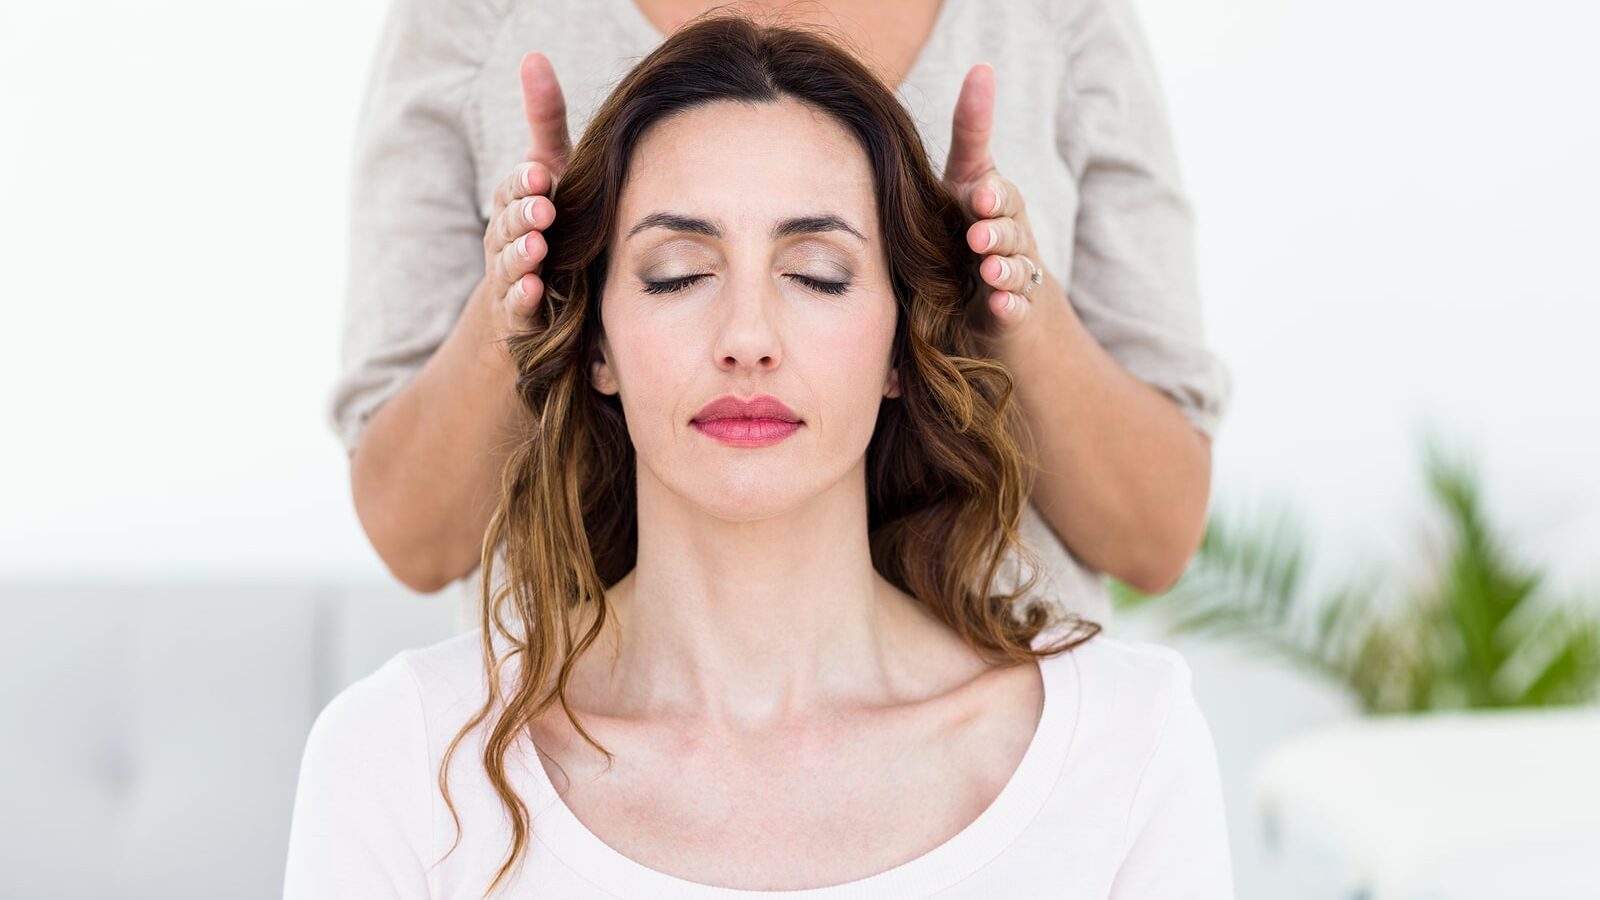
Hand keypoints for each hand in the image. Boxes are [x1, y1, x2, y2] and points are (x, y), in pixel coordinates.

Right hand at [477, 51, 572, 340]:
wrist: (536, 296)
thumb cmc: (553, 220)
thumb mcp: (554, 168)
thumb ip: (544, 119)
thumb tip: (533, 56)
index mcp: (514, 204)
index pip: (515, 189)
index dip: (525, 184)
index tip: (542, 176)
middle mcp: (506, 239)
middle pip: (508, 224)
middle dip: (523, 216)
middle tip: (544, 210)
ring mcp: (510, 278)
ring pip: (509, 265)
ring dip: (522, 256)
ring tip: (538, 249)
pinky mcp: (519, 315)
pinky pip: (517, 308)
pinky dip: (524, 301)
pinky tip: (536, 294)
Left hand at [942, 63, 1059, 357]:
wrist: (993, 295)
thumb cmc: (969, 225)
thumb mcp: (965, 178)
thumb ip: (971, 131)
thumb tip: (981, 67)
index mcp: (994, 205)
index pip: (999, 193)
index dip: (993, 194)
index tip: (981, 196)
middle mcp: (1009, 238)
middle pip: (1010, 231)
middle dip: (997, 232)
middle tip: (978, 235)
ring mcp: (1013, 276)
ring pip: (1016, 270)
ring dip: (1005, 270)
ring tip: (989, 271)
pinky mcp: (1011, 312)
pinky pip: (1016, 309)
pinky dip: (1010, 307)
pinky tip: (1000, 305)